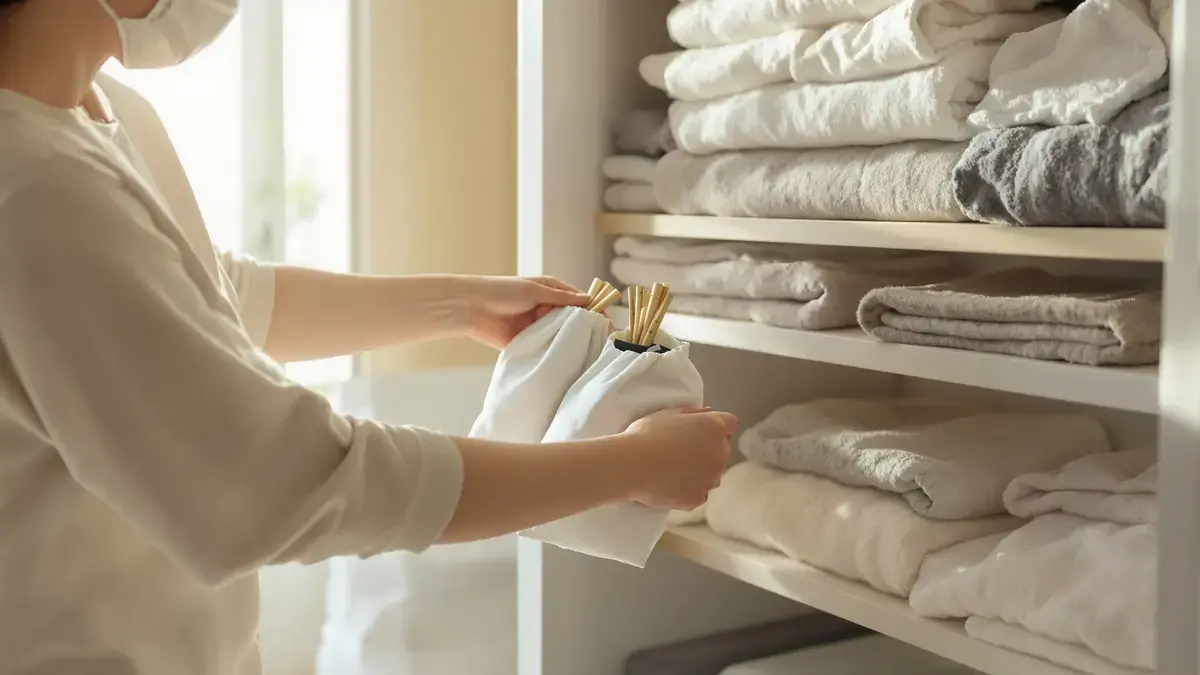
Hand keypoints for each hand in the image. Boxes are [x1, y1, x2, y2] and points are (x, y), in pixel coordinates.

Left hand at [463, 276, 592, 349]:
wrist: (471, 308)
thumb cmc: (501, 291)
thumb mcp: (535, 290)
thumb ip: (562, 298)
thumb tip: (589, 301)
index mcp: (550, 291)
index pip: (579, 301)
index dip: (594, 311)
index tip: (609, 324)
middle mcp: (546, 309)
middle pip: (573, 321)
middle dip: (585, 329)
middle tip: (602, 342)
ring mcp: (537, 327)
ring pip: (561, 336)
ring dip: (570, 342)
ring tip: (589, 353)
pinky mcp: (527, 343)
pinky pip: (545, 349)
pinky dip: (555, 353)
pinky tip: (567, 361)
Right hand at [622, 406, 736, 510]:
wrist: (631, 466)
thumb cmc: (647, 434)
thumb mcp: (669, 412)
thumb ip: (695, 411)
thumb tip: (709, 413)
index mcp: (715, 428)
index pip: (730, 423)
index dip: (714, 426)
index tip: (698, 430)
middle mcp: (720, 454)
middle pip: (721, 450)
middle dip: (707, 450)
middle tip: (681, 450)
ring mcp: (711, 479)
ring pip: (712, 474)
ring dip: (700, 472)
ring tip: (674, 470)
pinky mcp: (698, 499)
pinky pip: (699, 493)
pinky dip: (690, 489)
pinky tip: (671, 484)